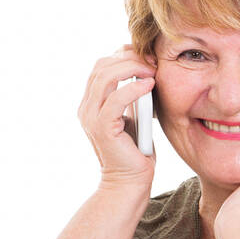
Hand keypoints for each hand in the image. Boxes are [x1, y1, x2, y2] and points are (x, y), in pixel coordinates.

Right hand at [77, 43, 156, 190]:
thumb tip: (143, 74)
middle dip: (129, 57)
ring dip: (132, 68)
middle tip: (153, 59)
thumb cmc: (135, 153)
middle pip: (102, 66)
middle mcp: (86, 108)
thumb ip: (131, 98)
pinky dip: (134, 88)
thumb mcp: (133, 118)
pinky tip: (150, 85)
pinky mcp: (103, 128)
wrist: (129, 183)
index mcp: (91, 103)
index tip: (147, 55)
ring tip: (153, 70)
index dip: (123, 55)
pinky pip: (116, 99)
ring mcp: (91, 117)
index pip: (102, 66)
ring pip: (106, 78)